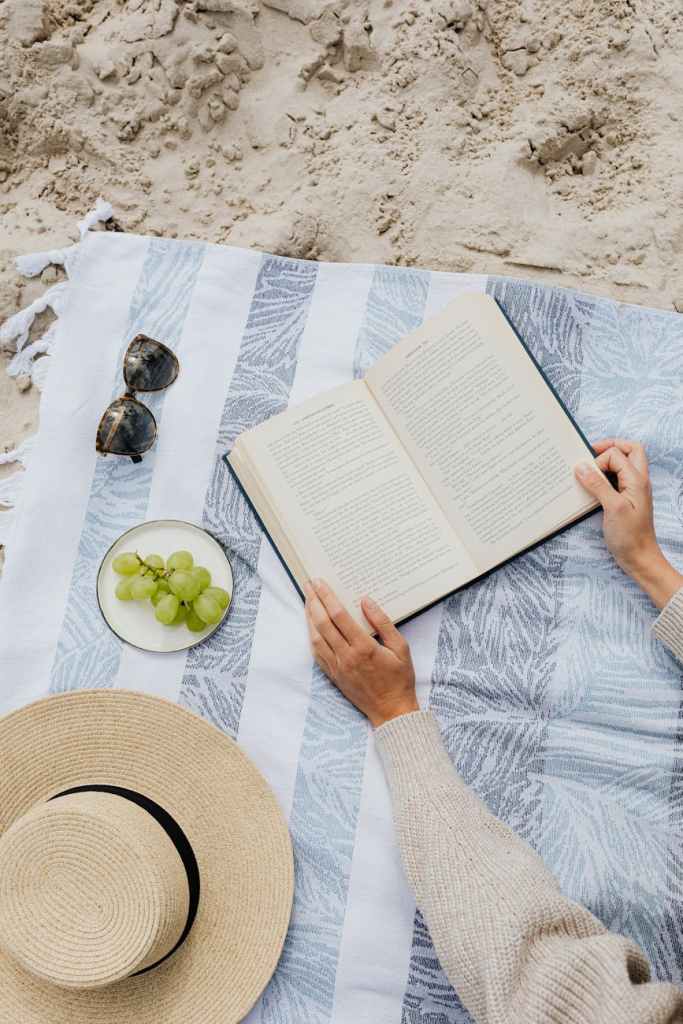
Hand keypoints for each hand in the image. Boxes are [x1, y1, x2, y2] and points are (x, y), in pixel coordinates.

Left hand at [304, 578, 417, 727]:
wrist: (392, 711)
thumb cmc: (399, 679)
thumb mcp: (401, 647)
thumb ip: (383, 622)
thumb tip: (366, 601)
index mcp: (364, 647)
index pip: (339, 615)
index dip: (327, 596)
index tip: (319, 582)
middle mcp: (346, 656)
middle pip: (322, 624)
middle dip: (313, 601)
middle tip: (308, 585)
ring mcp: (337, 667)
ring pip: (315, 638)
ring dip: (309, 617)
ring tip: (308, 601)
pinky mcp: (334, 675)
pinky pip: (317, 653)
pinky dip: (311, 637)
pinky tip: (311, 627)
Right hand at [575, 438, 682, 608]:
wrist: (639, 558)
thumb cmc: (630, 536)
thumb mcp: (612, 507)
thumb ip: (597, 485)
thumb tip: (582, 466)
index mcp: (637, 480)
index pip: (617, 454)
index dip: (600, 460)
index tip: (588, 475)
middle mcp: (637, 481)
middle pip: (629, 450)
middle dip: (610, 447)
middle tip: (591, 454)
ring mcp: (633, 490)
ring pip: (624, 463)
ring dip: (607, 462)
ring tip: (590, 469)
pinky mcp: (626, 499)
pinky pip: (617, 479)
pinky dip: (604, 477)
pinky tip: (592, 486)